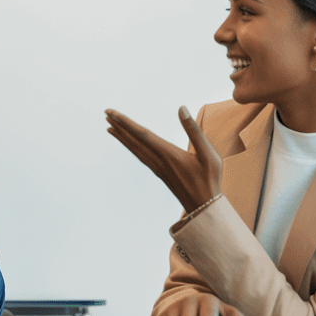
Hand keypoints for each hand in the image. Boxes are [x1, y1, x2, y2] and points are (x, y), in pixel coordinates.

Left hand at [104, 106, 222, 211]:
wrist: (204, 207)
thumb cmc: (209, 179)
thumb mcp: (208, 153)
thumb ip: (193, 130)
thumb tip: (181, 108)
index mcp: (168, 153)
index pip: (142, 133)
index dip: (125, 121)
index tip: (111, 112)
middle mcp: (158, 161)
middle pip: (134, 140)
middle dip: (119, 125)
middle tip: (106, 112)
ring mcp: (157, 168)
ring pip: (135, 149)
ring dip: (122, 136)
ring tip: (110, 127)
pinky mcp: (159, 173)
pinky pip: (140, 156)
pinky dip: (131, 147)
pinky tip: (129, 144)